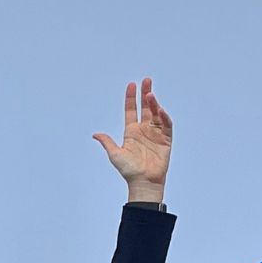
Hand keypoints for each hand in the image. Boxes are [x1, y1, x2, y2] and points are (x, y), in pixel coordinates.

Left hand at [92, 78, 171, 196]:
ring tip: (150, 95)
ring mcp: (155, 134)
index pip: (131, 110)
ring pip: (156, 114)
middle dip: (146, 93)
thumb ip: (107, 142)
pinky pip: (166, 125)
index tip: (131, 85)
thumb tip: (95, 134)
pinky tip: (160, 111)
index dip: (131, 98)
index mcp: (131, 132)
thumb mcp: (115, 155)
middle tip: (146, 80)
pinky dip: (164, 117)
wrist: (144, 182)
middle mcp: (144, 130)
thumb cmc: (129, 171)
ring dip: (154, 104)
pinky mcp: (166, 140)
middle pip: (145, 107)